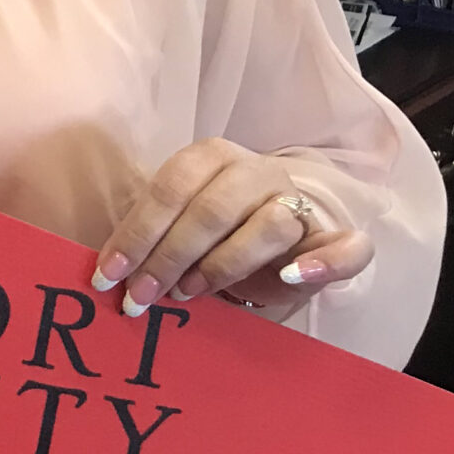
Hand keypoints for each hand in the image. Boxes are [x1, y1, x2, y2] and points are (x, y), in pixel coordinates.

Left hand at [93, 138, 373, 318]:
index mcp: (208, 156)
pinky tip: (295, 278)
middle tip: (140, 297)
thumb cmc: (211, 233)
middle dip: (167, 257)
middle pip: (210, 209)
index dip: (135, 234)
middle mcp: (254, 170)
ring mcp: (296, 200)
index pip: (167, 189)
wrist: (275, 237)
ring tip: (189, 293)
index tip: (107, 275)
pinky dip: (324, 263)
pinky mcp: (332, 236)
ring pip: (268, 225)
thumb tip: (106, 275)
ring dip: (223, 264)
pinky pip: (346, 247)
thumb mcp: (175, 227)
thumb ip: (148, 239)